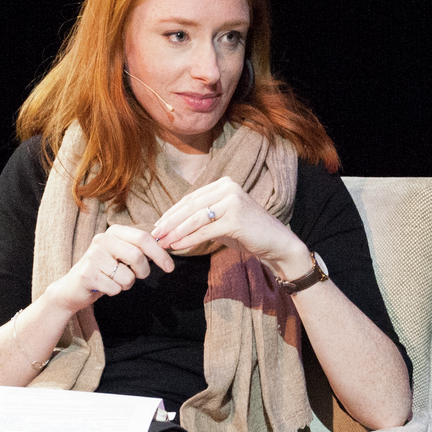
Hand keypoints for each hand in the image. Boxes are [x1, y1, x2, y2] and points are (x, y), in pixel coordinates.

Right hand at [45, 225, 173, 312]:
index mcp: (114, 232)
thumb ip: (141, 249)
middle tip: (136, 276)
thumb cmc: (105, 270)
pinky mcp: (86, 273)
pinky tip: (103, 286)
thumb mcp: (123, 255)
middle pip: (137, 256)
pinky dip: (114, 291)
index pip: (143, 238)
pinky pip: (115, 288)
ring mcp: (92, 256)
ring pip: (127, 276)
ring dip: (126, 284)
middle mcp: (102, 239)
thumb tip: (166, 245)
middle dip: (142, 272)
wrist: (74, 287)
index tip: (169, 267)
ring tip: (114, 280)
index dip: (160, 253)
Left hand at [150, 177, 312, 279]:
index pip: (191, 198)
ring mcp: (233, 202)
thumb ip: (204, 216)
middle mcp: (228, 188)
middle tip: (155, 235)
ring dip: (176, 232)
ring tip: (162, 243)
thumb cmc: (249, 233)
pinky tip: (177, 246)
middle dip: (170, 222)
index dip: (172, 212)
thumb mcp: (224, 219)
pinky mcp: (235, 219)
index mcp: (224, 184)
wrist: (277, 244)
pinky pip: (205, 231)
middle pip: (190, 206)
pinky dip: (188, 239)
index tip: (158, 224)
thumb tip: (174, 224)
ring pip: (195, 218)